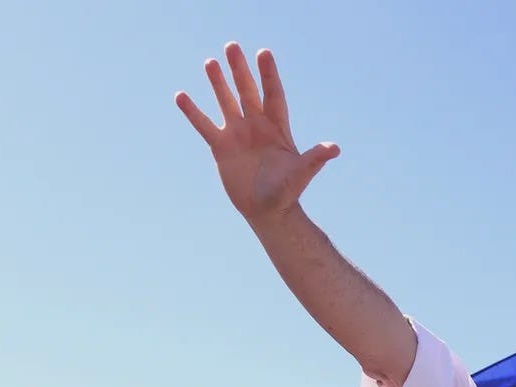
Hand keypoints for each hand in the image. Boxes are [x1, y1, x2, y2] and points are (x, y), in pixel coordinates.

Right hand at [176, 43, 339, 224]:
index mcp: (277, 128)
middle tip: (232, 46)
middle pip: (248, 91)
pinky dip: (193, 112)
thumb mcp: (301, 174)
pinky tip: (181, 95)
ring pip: (226, 102)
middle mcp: (256, 126)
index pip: (273, 95)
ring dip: (218, 83)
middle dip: (240, 70)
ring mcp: (238, 134)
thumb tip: (335, 148)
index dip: (268, 75)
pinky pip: (204, 125)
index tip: (263, 53)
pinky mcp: (221, 147)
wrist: (267, 211)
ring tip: (210, 63)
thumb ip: (315, 158)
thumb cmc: (287, 192)